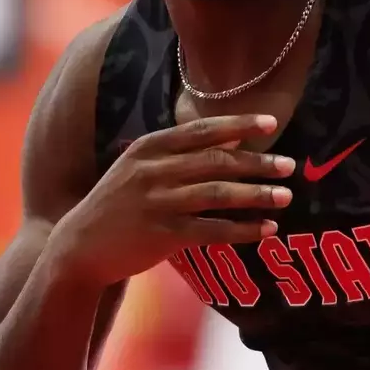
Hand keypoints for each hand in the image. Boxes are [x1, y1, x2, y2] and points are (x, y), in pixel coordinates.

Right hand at [51, 114, 293, 284]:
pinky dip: (243, 229)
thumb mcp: (138, 169)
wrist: (80, 246)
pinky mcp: (162, 236)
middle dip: (257, 162)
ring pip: (218, 194)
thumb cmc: (118, 204)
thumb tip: (230, 141)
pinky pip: (212, 230)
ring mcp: (157, 203)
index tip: (271, 123)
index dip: (238, 124)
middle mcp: (153, 172)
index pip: (201, 131)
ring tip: (285, 196)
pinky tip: (266, 229)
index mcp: (149, 148)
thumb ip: (177, 155)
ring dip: (256, 195)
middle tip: (289, 165)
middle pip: (216, 161)